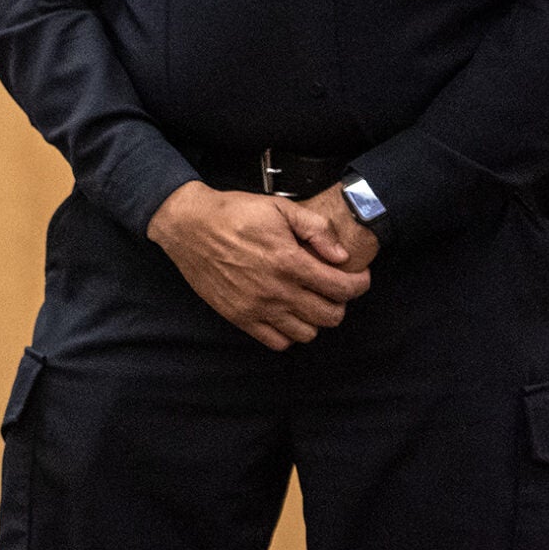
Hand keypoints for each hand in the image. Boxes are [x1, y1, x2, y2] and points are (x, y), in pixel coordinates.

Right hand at [145, 180, 371, 350]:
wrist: (188, 225)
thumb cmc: (233, 213)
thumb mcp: (279, 207)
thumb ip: (316, 229)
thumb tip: (340, 256)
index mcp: (288, 261)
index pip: (342, 288)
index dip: (360, 284)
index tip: (359, 278)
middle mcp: (276, 290)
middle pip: (330, 316)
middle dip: (340, 302)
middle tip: (333, 288)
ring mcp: (256, 308)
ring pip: (307, 334)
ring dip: (315, 319)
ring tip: (308, 300)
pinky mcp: (239, 317)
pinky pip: (277, 342)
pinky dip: (288, 333)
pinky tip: (286, 313)